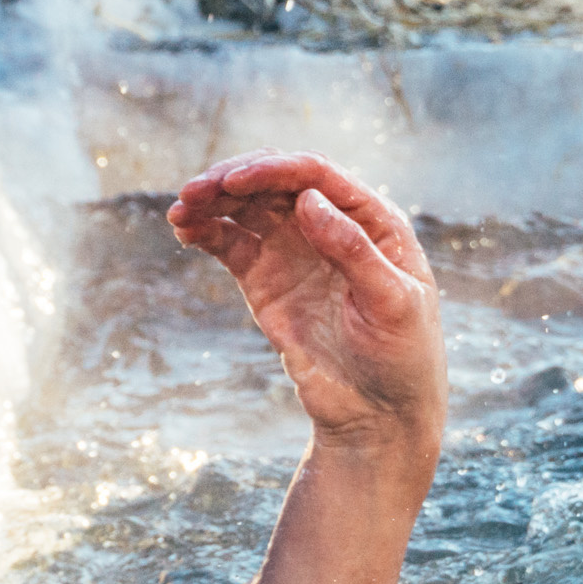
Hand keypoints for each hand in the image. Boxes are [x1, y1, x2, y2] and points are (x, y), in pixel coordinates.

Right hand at [167, 151, 446, 461]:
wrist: (378, 414)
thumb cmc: (402, 356)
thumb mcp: (392, 303)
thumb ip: (353, 251)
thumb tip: (308, 199)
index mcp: (374, 222)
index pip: (319, 176)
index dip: (275, 169)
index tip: (235, 180)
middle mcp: (332, 226)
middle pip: (276, 184)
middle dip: (234, 180)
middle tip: (194, 190)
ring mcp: (296, 251)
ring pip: (248, 208)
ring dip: (212, 200)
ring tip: (180, 209)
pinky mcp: (267, 280)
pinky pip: (232, 243)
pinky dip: (207, 231)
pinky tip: (185, 229)